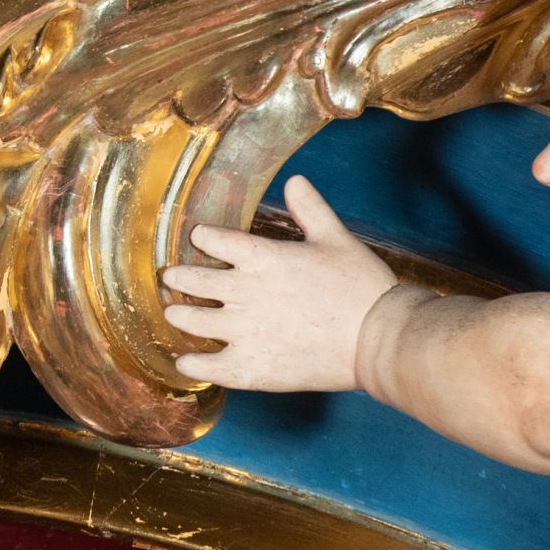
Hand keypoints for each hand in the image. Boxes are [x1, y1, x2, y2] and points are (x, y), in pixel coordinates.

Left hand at [160, 176, 403, 393]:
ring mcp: (246, 333)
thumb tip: (295, 180)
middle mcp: (247, 293)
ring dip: (179, 316)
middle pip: (195, 282)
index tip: (198, 237)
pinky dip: (193, 364)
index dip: (203, 237)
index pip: (217, 240)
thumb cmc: (361, 287)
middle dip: (179, 278)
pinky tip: (184, 362)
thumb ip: (310, 208)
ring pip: (194, 322)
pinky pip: (210, 367)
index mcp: (264, 259)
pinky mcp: (253, 369)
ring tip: (173, 314)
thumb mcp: (336, 237)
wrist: (378, 340)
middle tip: (170, 278)